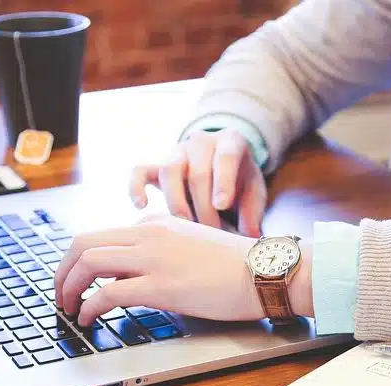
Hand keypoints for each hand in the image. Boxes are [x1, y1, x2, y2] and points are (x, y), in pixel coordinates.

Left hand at [53, 215, 312, 326]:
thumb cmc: (238, 266)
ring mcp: (153, 258)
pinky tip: (89, 320)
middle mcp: (149, 235)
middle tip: (60, 294)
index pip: (103, 236)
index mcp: (157, 225)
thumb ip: (164, 252)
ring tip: (68, 308)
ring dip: (68, 287)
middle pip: (83, 243)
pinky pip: (108, 293)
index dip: (81, 262)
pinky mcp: (161, 285)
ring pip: (88, 262)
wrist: (266, 271)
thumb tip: (138, 274)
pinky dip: (89, 307)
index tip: (77, 281)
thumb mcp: (193, 246)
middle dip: (63, 271)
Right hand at [129, 129, 266, 236]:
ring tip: (185, 228)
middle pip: (197, 172)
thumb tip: (249, 237)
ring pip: (169, 170)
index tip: (222, 205)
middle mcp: (201, 142)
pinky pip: (139, 171)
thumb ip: (253, 212)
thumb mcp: (253, 192)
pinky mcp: (156, 165)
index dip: (223, 181)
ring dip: (176, 203)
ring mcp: (176, 152)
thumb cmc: (240, 182)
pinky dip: (136, 187)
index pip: (226, 157)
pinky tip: (141, 206)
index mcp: (230, 142)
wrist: (221, 165)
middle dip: (204, 207)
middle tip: (211, 233)